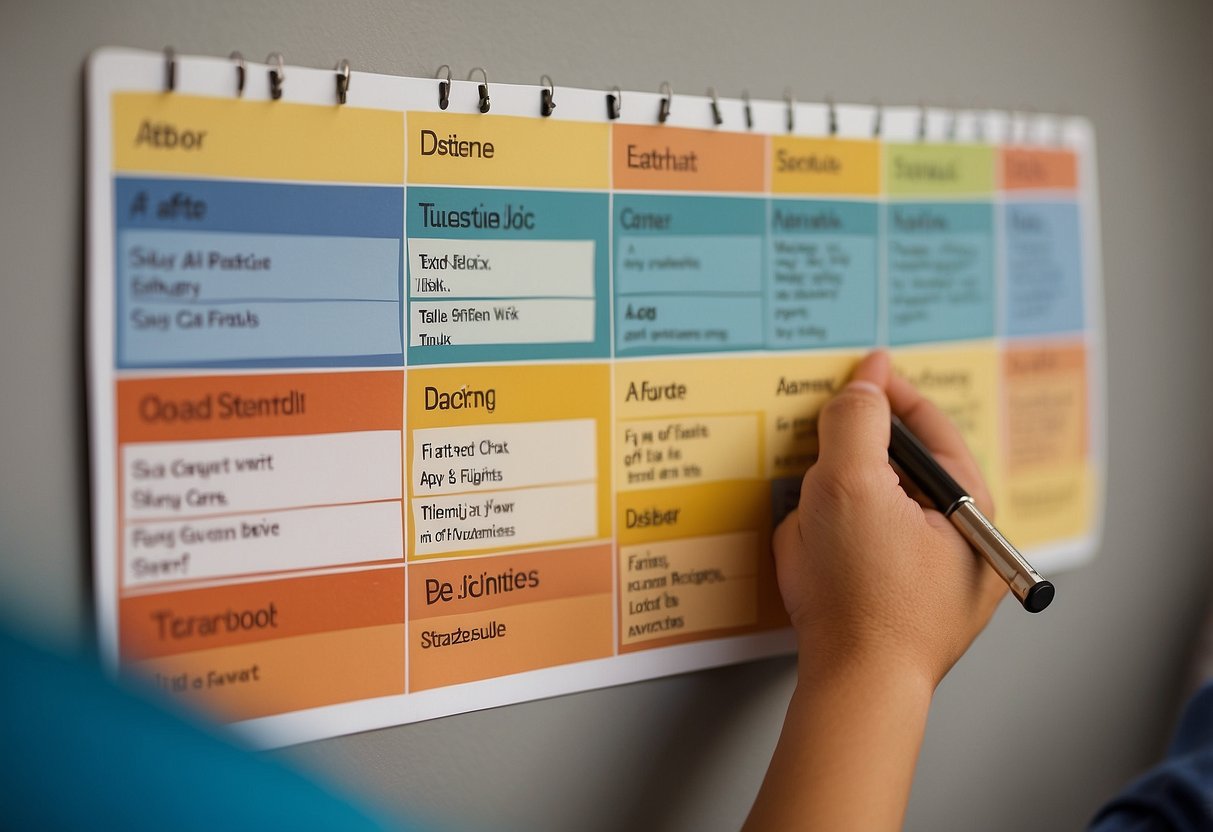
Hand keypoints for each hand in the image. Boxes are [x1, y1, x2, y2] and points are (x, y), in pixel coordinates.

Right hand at [773, 350, 1005, 690]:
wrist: (855, 686)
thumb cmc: (865, 595)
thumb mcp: (851, 484)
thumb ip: (856, 421)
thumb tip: (866, 381)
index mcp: (971, 504)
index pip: (928, 425)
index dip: (887, 393)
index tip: (855, 374)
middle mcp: (961, 538)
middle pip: (900, 467)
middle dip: (851, 460)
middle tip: (818, 456)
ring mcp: (932, 574)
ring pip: (873, 509)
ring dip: (836, 503)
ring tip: (814, 525)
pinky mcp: (899, 599)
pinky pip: (860, 545)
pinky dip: (833, 538)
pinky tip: (815, 556)